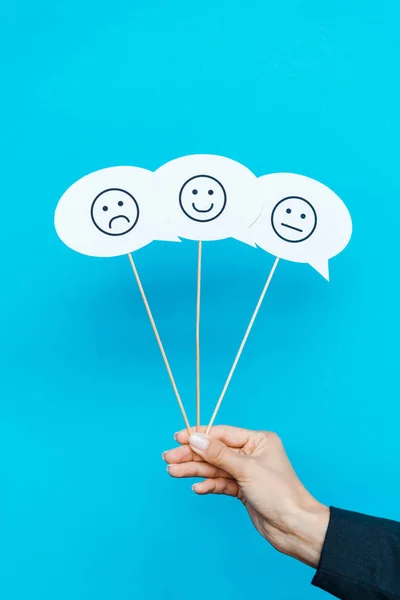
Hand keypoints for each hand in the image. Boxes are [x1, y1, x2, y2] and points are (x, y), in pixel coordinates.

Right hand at [163, 426, 328, 567]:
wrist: (294, 527)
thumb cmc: (279, 494)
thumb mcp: (246, 469)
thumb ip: (218, 454)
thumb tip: (195, 439)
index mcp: (258, 440)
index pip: (222, 433)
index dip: (199, 435)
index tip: (178, 437)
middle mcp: (252, 453)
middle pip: (215, 451)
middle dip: (192, 455)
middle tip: (168, 458)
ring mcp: (246, 472)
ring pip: (214, 468)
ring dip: (194, 470)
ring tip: (173, 472)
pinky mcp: (243, 490)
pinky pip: (220, 483)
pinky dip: (208, 484)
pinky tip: (196, 487)